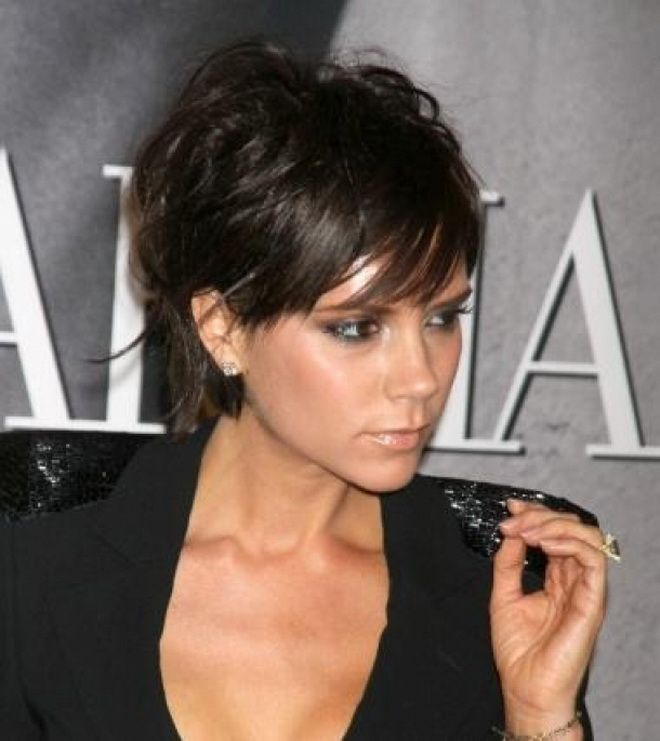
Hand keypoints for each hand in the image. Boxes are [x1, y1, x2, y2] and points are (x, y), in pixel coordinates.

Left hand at [490, 499, 607, 732]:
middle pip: (572, 529)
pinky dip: (570, 542)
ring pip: (588, 537)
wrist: (525, 688)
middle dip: (541, 515)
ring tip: (527, 532)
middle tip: (513, 521)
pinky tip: (544, 543)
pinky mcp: (592, 602)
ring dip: (554, 524)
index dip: (535, 514)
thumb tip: (511, 532)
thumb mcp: (503, 595)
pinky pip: (594, 560)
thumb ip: (508, 563)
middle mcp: (574, 581)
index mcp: (556, 579)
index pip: (555, 534)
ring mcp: (585, 590)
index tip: (510, 508)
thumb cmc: (518, 651)